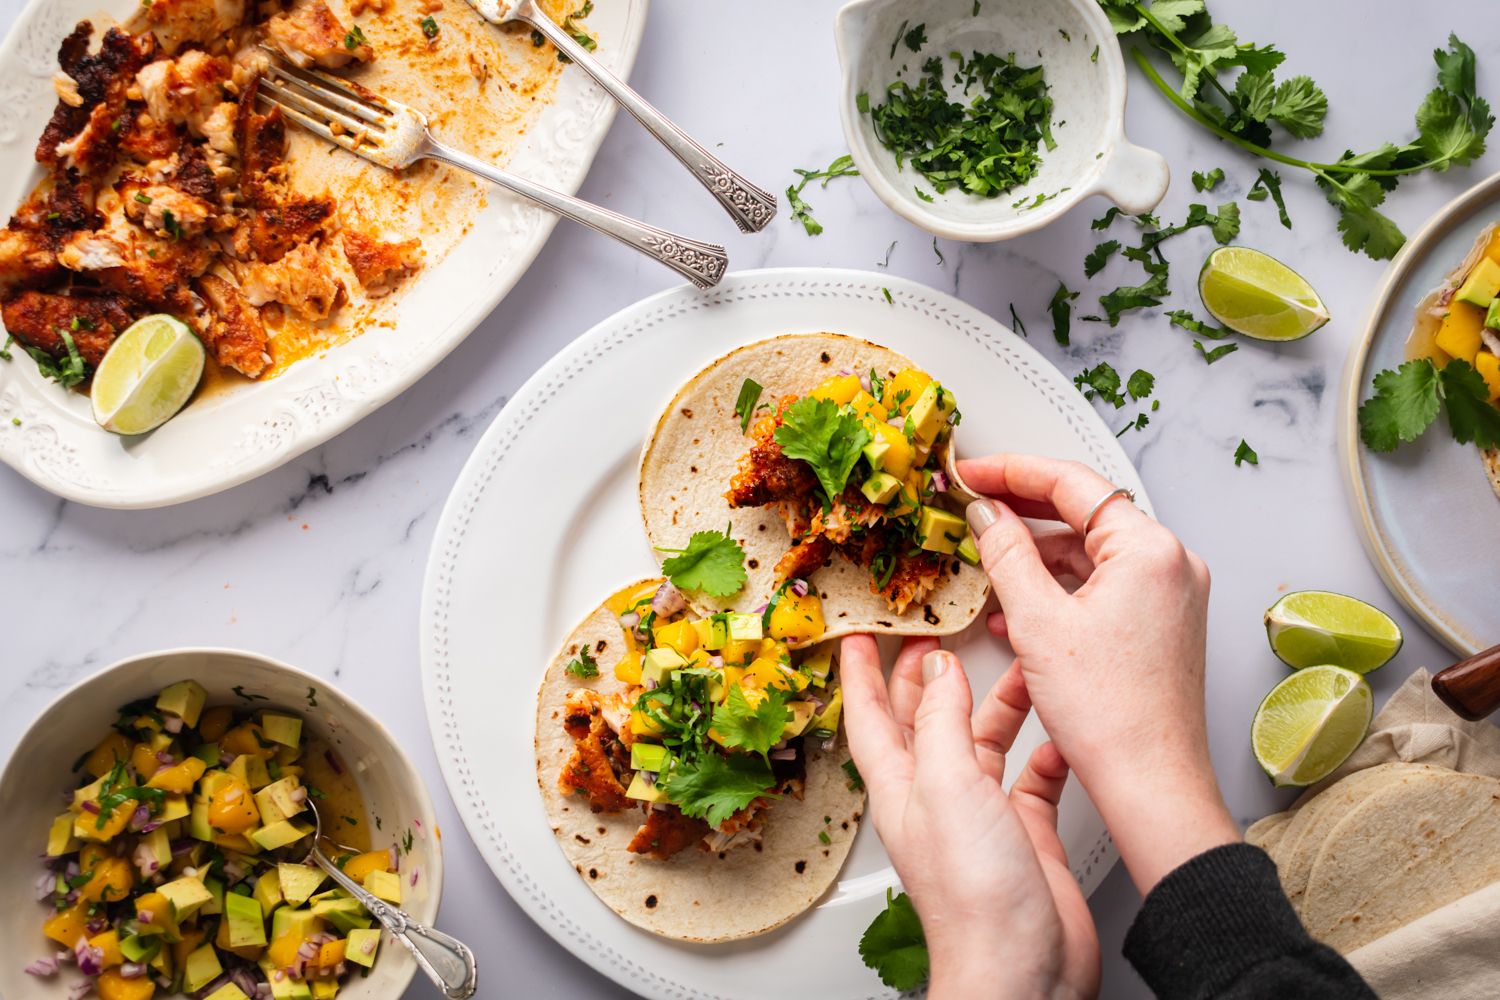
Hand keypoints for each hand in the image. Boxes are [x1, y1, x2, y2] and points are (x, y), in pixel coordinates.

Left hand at [841, 635, 1098, 999]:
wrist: (1023, 969)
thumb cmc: (974, 899)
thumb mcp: (948, 785)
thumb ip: (941, 721)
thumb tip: (939, 670)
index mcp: (902, 787)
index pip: (870, 718)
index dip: (861, 675)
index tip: (856, 637)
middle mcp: (937, 799)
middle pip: (923, 723)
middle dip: (924, 678)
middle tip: (933, 637)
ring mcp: (981, 819)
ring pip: (982, 744)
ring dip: (996, 705)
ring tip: (1014, 667)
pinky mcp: (1025, 838)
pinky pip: (1033, 781)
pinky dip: (1045, 754)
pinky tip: (1058, 737)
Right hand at [957, 453, 1239, 894]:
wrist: (1151, 784)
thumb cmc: (1109, 716)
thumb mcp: (1037, 622)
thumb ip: (1006, 553)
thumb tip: (986, 513)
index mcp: (1150, 550)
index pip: (1072, 483)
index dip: (1011, 471)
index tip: (969, 473)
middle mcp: (1170, 563)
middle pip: (1084, 512)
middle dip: (1022, 510)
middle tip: (970, 505)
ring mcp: (1170, 594)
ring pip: (1090, 551)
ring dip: (1036, 553)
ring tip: (985, 559)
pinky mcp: (1161, 623)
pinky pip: (1102, 585)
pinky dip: (1059, 587)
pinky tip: (1016, 605)